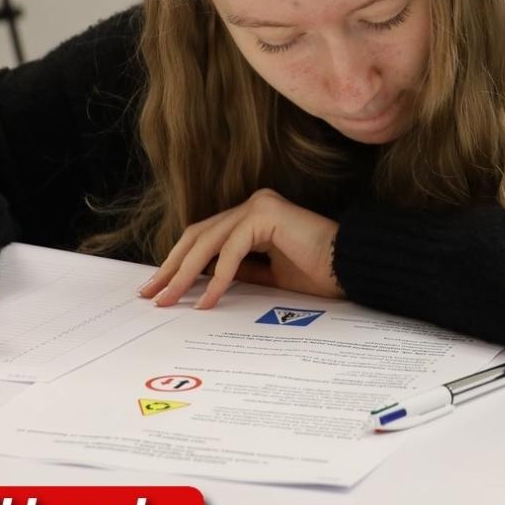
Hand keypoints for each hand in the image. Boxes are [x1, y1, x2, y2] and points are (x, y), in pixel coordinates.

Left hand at [138, 189, 342, 309]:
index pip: (204, 237)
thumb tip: (202, 286)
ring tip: (170, 299)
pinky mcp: (267, 214)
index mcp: (254, 217)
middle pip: (198, 235)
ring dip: (185, 273)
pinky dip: (217, 276)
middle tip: (152, 295)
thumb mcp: (269, 278)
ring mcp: (259, 205)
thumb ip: (240, 274)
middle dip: (172, 267)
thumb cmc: (320, 275)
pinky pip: (232, 248)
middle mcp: (254, 205)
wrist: (352, 268)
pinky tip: (207, 299)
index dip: (179, 263)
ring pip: (208, 240)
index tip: (161, 289)